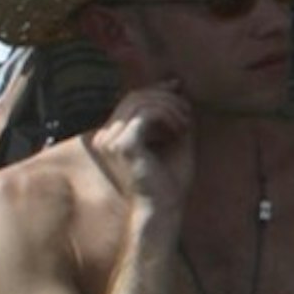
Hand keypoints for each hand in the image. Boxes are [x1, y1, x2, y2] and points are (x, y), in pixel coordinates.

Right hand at [89, 84, 195, 218]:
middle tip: (188, 113)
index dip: (156, 89)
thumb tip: (175, 85)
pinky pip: (146, 114)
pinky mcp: (122, 146)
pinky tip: (181, 129)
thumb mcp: (175, 138)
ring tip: (187, 123)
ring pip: (141, 101)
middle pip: (135, 96)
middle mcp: (105, 137)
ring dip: (171, 106)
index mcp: (112, 136)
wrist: (164, 208)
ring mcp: (110, 141)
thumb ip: (173, 114)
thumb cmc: (169, 180)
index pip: (131, 99)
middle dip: (167, 98)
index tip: (179, 88)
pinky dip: (168, 115)